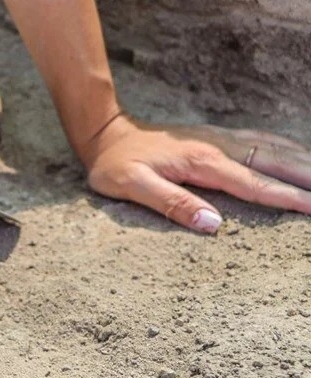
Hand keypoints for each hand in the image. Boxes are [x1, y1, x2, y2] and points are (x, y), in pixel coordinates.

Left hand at [83, 115, 310, 232]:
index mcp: (202, 162)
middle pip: (275, 162)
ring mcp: (220, 139)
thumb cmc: (115, 164)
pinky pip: (262, 140)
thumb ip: (170, 203)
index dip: (287, 198)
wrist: (106, 134)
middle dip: (308, 177)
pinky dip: (287, 148)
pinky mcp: (217, 137)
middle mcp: (218, 146)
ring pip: (273, 148)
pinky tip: (300, 155)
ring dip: (304, 161)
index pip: (254, 184)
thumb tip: (212, 224)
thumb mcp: (131, 187)